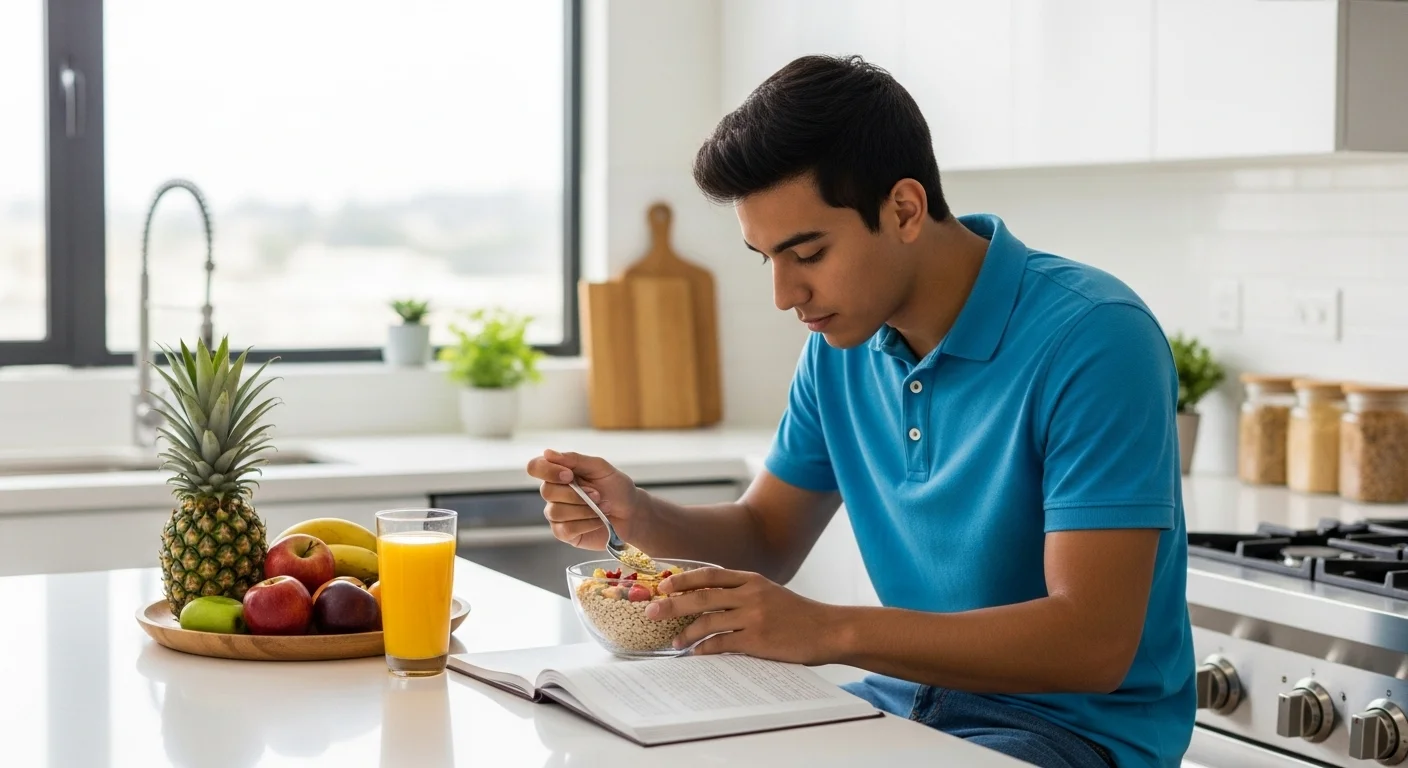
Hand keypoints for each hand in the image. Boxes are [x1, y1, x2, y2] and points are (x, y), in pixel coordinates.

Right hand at [526, 449, 645, 549]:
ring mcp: (557, 514)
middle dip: (576, 494)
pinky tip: (599, 520)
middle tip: (598, 494)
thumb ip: (575, 459)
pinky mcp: (564, 533)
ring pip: (556, 511)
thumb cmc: (616, 488)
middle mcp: (554, 493)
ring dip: (584, 509)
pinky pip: (565, 529)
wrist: (632, 513)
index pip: (535, 467)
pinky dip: (586, 523)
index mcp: (559, 473)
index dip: (547, 471)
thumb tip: (547, 453)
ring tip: (603, 507)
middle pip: (547, 491)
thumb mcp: (600, 468)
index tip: (569, 475)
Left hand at [646, 567, 841, 664]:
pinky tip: (696, 654)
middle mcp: (750, 594)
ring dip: (686, 633)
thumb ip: (743, 593)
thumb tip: (707, 600)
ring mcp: (754, 617)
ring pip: (708, 621)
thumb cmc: (798, 614)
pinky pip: (722, 644)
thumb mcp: (770, 592)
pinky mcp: (758, 640)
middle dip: (672, 604)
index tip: (663, 584)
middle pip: (701, 596)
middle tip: (652, 611)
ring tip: (674, 642)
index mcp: (752, 580)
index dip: (683, 579)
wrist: (828, 629)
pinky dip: (705, 649)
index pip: (710, 574)